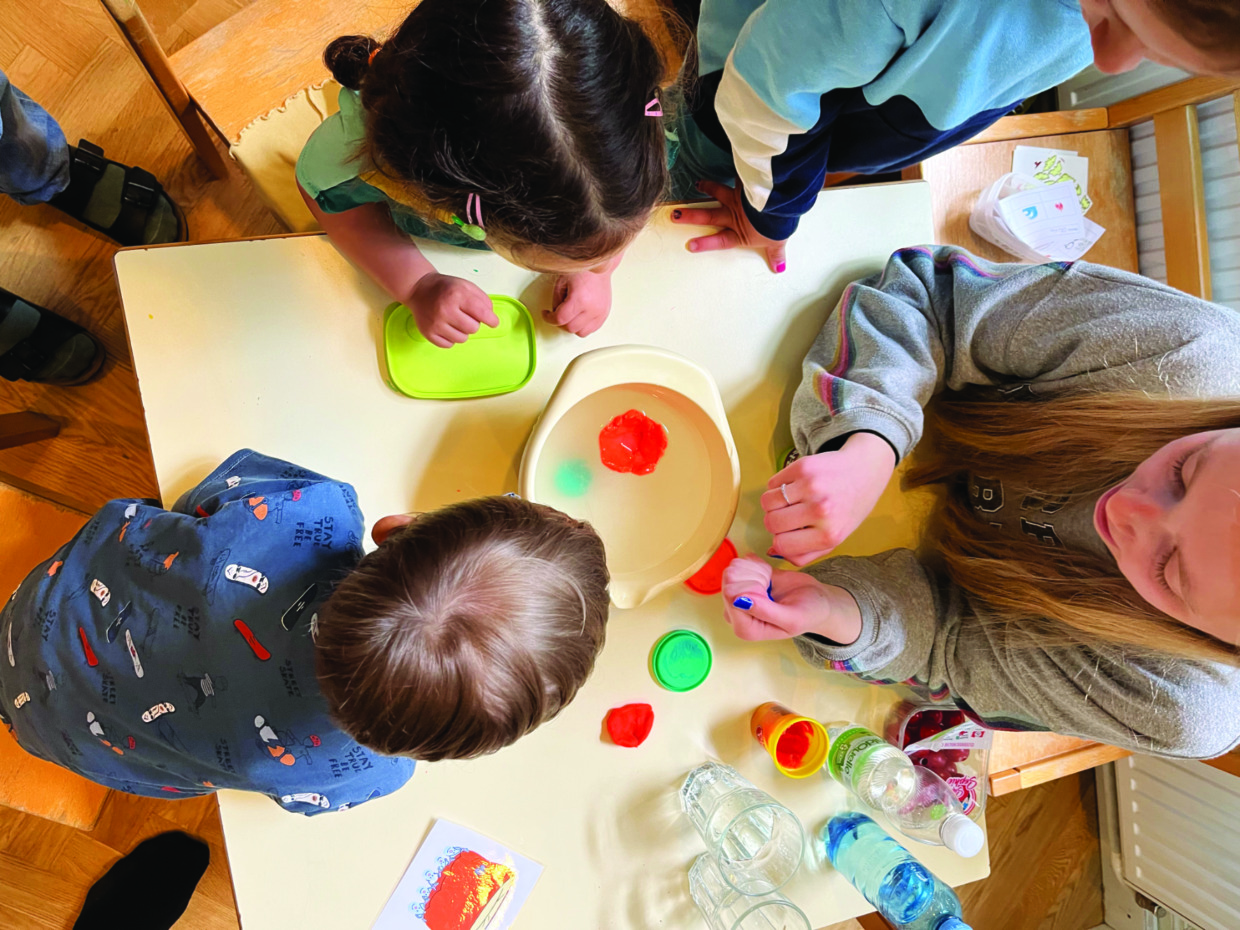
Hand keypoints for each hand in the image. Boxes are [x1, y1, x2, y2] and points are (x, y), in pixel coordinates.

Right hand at [408, 272, 498, 347]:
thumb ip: (482, 299)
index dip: (492, 320)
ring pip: (462, 339)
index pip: (482, 313)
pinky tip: (446, 327)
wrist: (419, 289)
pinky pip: (449, 345)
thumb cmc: (445, 288)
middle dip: (473, 323)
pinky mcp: (428, 333)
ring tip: (454, 320)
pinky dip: (450, 338)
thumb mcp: (466, 286)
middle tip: (465, 315)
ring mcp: (436, 323)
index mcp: (457, 295)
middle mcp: (446, 310)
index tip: (493, 322)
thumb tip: (491, 317)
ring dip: (462, 332)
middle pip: (474, 329)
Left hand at [546, 267, 613, 336]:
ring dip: (573, 326)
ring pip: (581, 333)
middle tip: (558, 313)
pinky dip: (583, 326)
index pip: (560, 319)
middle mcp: (592, 308)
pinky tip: (579, 316)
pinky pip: (592, 329)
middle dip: (560, 323)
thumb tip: (555, 314)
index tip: (546, 315)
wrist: (600, 264)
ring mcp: (600, 312)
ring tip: (570, 315)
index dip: (549, 319)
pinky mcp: (605, 314)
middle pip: (570, 328)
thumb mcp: (561, 282)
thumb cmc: (582, 269)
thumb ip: (556, 301)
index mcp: (580, 299)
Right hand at [670, 179, 787, 272]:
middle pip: (709, 216)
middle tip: (675, 214)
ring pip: (719, 193)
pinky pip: (739, 176)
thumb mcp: (777, 242)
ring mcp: (738, 200)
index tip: (690, 245)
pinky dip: (737, 169)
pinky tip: (731, 161)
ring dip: (709, 188)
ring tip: (698, 184)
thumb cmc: (777, 226)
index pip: (720, 240)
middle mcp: (734, 216)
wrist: (781, 207)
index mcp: (740, 233)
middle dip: (691, 216)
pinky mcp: (746, 185)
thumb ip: (776, 253)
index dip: (705, 243)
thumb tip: (779, 267)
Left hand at [720, 555, 860, 643]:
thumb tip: (738, 600)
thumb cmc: (808, 613)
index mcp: (745, 629)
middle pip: (729, 579)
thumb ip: (766, 612)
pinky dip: (758, 564)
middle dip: (755, 577)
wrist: (816, 601)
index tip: (768, 591)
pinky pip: (741, 562)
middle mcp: (736, 613)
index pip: (729, 596)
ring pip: (734, 568)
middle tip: (770, 587)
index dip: (751, 586)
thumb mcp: (792, 617)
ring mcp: (737, 595)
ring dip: (757, 570)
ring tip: (770, 583)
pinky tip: (768, 576)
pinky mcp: (742, 581)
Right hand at [762, 433, 895, 565]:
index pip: (781, 544)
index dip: (779, 540)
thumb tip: (771, 551)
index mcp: (828, 535)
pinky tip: (794, 486)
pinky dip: (778, 486)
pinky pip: (772, 483)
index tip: (787, 534)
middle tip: (788, 515)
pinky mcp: (803, 467)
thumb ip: (804, 554)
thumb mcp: (834, 539)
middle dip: (774, 521)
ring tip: (789, 501)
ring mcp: (811, 487)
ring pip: (767, 501)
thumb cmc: (848, 509)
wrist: (865, 472)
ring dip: (773, 503)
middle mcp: (820, 511)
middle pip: (771, 523)